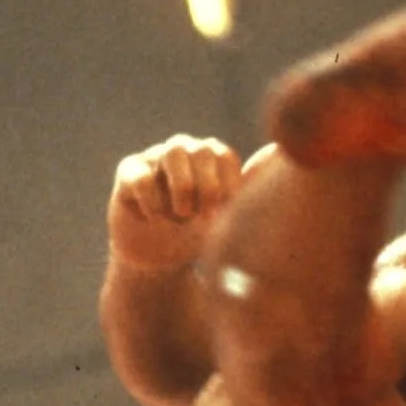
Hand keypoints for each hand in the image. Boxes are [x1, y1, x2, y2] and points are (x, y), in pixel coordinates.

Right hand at [107, 135, 269, 270]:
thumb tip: (276, 154)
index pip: (223, 156)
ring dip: (182, 188)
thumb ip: (247, 189)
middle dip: (207, 186)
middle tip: (204, 215)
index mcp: (209, 158)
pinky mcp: (128, 171)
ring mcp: (154, 157)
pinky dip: (152, 202)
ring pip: (173, 152)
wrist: (157, 256)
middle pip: (200, 149)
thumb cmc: (195, 232)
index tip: (224, 214)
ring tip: (181, 216)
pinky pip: (141, 177)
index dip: (227, 185)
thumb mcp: (224, 217)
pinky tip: (153, 219)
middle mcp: (183, 150)